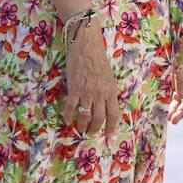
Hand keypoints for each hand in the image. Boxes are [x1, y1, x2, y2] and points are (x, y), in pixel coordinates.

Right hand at [61, 20, 121, 135]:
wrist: (87, 46)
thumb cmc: (99, 60)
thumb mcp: (109, 77)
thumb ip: (107, 92)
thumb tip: (105, 106)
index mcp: (112, 91)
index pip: (114, 114)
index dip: (111, 127)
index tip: (108, 135)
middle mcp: (101, 94)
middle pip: (99, 119)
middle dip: (94, 129)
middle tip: (90, 134)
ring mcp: (87, 92)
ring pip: (85, 116)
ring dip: (82, 125)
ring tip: (80, 129)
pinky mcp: (74, 89)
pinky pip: (71, 108)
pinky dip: (68, 116)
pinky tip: (67, 120)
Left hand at [169, 35, 182, 124]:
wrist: (172, 31)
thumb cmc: (179, 44)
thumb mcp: (181, 62)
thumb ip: (181, 79)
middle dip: (182, 111)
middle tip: (174, 121)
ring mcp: (181, 78)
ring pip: (180, 97)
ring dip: (176, 108)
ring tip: (169, 117)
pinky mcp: (172, 77)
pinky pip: (172, 91)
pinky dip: (170, 100)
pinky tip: (165, 107)